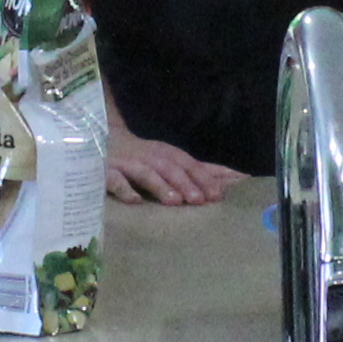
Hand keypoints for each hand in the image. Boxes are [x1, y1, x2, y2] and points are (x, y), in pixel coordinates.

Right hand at [102, 133, 236, 207]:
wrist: (104, 140)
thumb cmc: (146, 157)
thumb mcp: (174, 161)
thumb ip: (203, 171)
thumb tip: (238, 178)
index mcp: (168, 155)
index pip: (190, 165)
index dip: (205, 178)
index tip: (219, 195)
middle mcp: (151, 158)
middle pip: (170, 168)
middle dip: (186, 183)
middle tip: (200, 200)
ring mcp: (128, 164)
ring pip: (146, 173)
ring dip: (160, 185)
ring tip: (174, 201)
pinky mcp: (107, 172)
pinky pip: (115, 180)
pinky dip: (124, 189)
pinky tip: (134, 201)